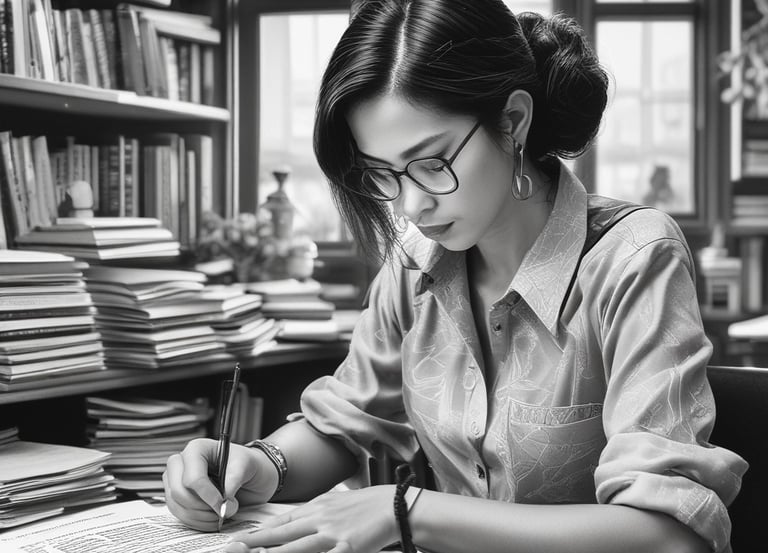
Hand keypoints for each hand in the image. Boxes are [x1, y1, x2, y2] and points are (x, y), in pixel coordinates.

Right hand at [163, 438, 278, 530]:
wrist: (252, 475)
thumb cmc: (247, 464)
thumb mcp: (246, 466)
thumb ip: (233, 481)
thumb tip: (223, 502)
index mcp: (197, 449)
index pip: (192, 477)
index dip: (207, 495)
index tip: (223, 504)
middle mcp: (182, 464)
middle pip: (179, 492)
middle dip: (202, 507)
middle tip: (223, 509)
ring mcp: (178, 482)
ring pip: (178, 507)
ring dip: (201, 517)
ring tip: (221, 513)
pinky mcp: (179, 498)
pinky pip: (181, 516)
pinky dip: (198, 522)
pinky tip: (213, 519)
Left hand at [224, 485, 398, 552]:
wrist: (392, 506)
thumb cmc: (364, 506)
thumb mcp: (334, 503)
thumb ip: (313, 513)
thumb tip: (292, 522)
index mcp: (316, 508)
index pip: (281, 522)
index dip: (259, 532)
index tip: (239, 539)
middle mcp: (320, 520)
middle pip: (283, 534)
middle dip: (256, 543)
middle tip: (233, 548)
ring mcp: (332, 535)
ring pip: (297, 548)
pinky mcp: (347, 548)